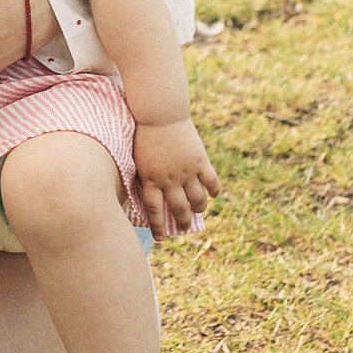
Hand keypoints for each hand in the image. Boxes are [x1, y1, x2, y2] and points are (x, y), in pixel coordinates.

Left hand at [133, 117, 219, 236]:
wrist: (160, 114)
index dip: (158, 226)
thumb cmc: (144, 134)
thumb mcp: (138, 158)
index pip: (154, 210)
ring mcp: (186, 171)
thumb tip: (146, 194)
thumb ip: (145, 176)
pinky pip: (211, 183)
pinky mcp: (200, 161)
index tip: (161, 238)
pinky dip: (214, 191)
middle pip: (178, 209)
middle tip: (184, 227)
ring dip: (199, 208)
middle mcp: (169, 179)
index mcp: (150, 179)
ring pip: (197, 200)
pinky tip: (214, 194)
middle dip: (182, 222)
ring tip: (198, 209)